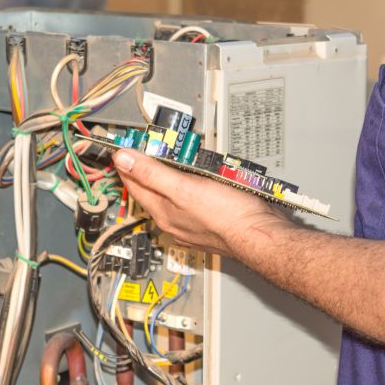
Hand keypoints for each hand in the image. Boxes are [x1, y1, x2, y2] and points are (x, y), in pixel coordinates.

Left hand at [112, 149, 290, 256]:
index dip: (126, 164)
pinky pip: (194, 200)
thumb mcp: (184, 188)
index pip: (134, 185)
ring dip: (172, 176)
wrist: (262, 236)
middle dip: (149, 168)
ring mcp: (192, 223)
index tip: (122, 148)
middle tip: (146, 148)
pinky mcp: (211, 221)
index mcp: (162, 212)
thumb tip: (123, 159)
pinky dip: (192, 186)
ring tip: (171, 158)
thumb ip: (152, 173)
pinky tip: (200, 180)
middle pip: (152, 189)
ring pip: (174, 194)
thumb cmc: (228, 217)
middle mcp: (174, 220)